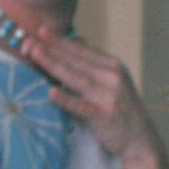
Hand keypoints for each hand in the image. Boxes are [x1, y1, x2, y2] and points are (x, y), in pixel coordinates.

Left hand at [21, 27, 156, 159]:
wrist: (140, 139)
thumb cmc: (122, 109)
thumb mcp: (114, 80)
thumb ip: (94, 62)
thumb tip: (76, 39)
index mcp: (113, 66)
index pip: (82, 50)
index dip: (60, 40)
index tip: (40, 29)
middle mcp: (112, 77)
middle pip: (76, 60)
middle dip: (51, 48)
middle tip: (28, 38)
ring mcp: (108, 96)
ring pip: (75, 78)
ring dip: (53, 64)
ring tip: (34, 54)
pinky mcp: (103, 116)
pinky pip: (80, 106)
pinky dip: (66, 98)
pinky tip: (51, 91)